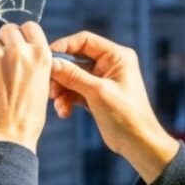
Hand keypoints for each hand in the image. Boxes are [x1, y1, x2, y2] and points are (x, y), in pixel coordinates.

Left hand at [0, 22, 51, 152]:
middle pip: (8, 30)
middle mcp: (20, 51)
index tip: (19, 43)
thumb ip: (33, 64)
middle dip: (4, 42)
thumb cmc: (27, 117)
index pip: (30, 27)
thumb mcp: (43, 85)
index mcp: (41, 56)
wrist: (6, 136)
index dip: (23, 35)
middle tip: (3, 60)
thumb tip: (21, 52)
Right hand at [48, 31, 178, 183]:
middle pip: (75, 59)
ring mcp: (103, 79)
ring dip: (62, 90)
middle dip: (61, 75)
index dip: (63, 47)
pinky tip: (65, 112)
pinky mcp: (96, 94)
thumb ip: (73, 76)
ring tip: (59, 105)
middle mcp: (110, 64)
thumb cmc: (126, 116)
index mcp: (117, 56)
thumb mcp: (97, 93)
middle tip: (50, 90)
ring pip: (72, 76)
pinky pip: (75, 90)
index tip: (46, 59)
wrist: (138, 144)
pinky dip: (67, 100)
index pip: (84, 40)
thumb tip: (50, 62)